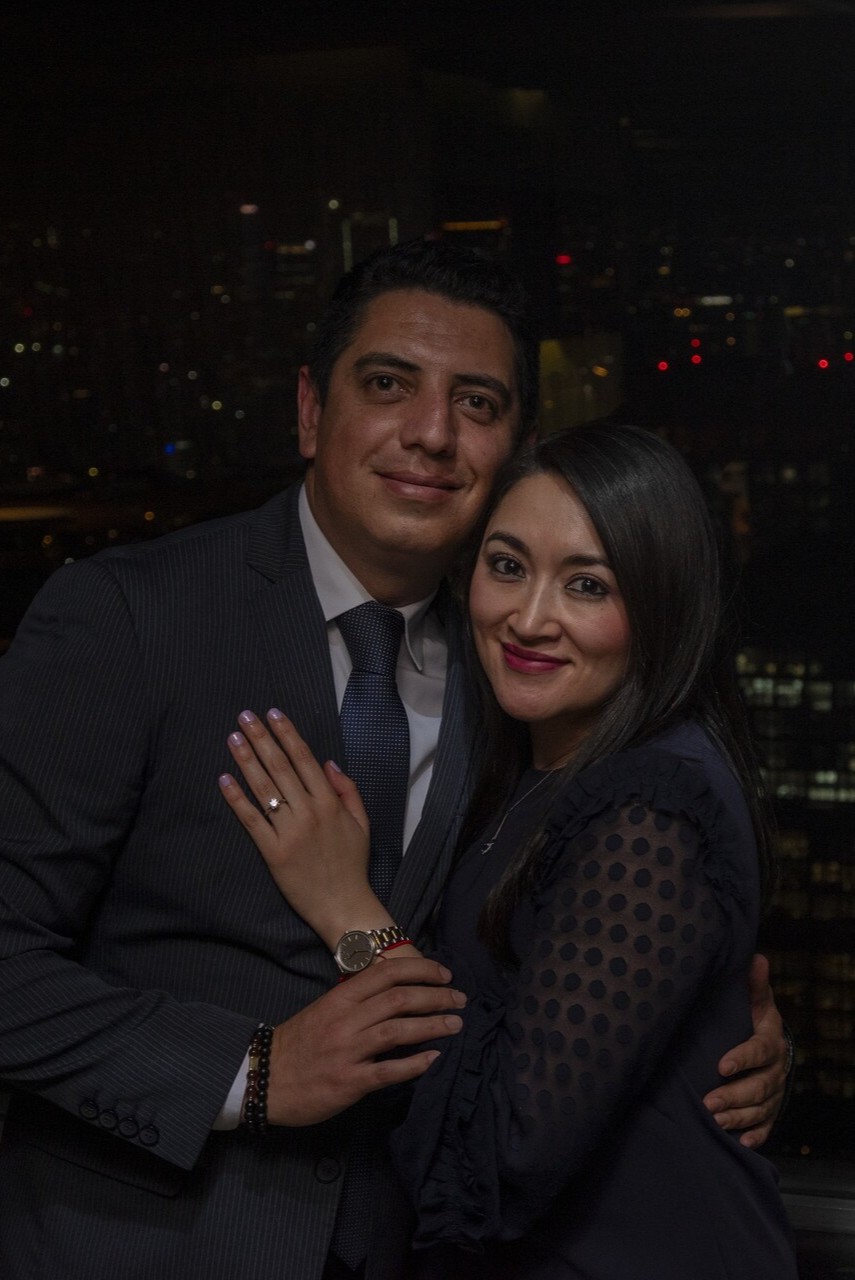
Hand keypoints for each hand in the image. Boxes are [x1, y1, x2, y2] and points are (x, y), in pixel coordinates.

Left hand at [220, 709, 383, 946]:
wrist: (344, 905)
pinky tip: (224, 779)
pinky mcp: (273, 852)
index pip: (304, 759)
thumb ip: (347, 791)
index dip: (287, 734)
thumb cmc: (353, 864)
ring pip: (264, 788)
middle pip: (280, 767)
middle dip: (261, 738)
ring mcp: (290, 832)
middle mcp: (309, 812)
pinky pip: (251, 820)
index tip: (273, 713)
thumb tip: (328, 762)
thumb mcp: (362, 823)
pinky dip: (237, 798)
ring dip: (246, 760)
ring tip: (233, 738)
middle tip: (244, 716)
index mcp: (330, 803)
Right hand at [267, 957, 465, 1124]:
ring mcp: (347, 1051)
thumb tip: (393, 977)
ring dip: (432, 1025)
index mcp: (340, 997)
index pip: (387, 973)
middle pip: (399, 999)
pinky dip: (414, 1064)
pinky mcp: (348, 1082)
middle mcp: (346, 1020)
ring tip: (456, 1024)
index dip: (420, 970)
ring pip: (397, 1031)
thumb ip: (357, 995)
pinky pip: (387, 1071)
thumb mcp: (325, 1007)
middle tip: (460, 1000)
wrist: (264, 1078)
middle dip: (435, 996)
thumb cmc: (299, 1042)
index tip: (445, 974)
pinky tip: (434, 1059)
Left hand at [703, 954, 788, 1147]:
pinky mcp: (771, 1110)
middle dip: (734, 1095)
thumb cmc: (754, 1019)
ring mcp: (774, 1092)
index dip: (742, 1059)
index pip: (759, 1051)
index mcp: (770, 1041)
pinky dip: (756, 1135)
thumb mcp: (755, 1000)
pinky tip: (741, 1142)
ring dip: (738, 1116)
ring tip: (715, 1121)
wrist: (770, 1044)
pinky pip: (767, 1126)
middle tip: (709, 1102)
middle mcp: (776, 1070)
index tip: (721, 1065)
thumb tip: (757, 957)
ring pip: (760, 1109)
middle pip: (759, 1087)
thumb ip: (753, 984)